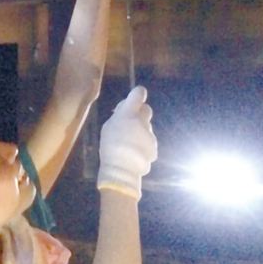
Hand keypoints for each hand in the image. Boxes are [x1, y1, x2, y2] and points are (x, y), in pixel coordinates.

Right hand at [97, 85, 156, 199]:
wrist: (121, 169)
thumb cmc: (110, 146)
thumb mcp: (108, 127)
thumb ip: (119, 117)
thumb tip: (125, 112)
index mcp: (129, 113)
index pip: (138, 94)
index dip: (138, 94)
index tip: (135, 97)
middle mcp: (142, 121)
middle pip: (147, 110)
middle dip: (140, 113)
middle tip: (131, 122)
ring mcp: (150, 135)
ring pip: (147, 129)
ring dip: (140, 132)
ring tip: (129, 144)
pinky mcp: (155, 148)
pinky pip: (149, 143)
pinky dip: (143, 146)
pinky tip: (134, 154)